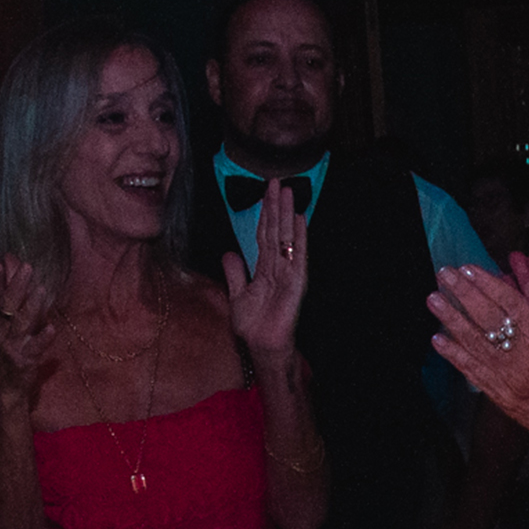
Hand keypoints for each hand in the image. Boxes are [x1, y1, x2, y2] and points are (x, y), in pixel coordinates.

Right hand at [0, 258, 58, 393]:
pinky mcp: (24, 361)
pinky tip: (51, 328)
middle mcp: (1, 331)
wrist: (4, 387)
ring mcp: (12, 346)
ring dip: (31, 306)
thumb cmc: (9, 350)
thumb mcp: (6, 326)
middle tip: (27, 267)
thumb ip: (12, 302)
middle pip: (8, 306)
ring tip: (41, 290)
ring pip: (21, 324)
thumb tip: (14, 276)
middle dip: (17, 286)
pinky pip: (34, 348)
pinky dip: (42, 339)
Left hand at [225, 179, 306, 356]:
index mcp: (265, 268)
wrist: (262, 347)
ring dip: (287, 214)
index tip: (266, 192)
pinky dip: (299, 238)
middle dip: (275, 206)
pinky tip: (300, 220)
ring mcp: (288, 274)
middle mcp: (278, 267)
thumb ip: (235, 274)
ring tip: (288, 192)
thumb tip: (229, 253)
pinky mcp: (295, 284)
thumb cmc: (254, 326)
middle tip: (276, 181)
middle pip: (276, 231)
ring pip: (286, 238)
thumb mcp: (237, 295)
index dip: (264, 213)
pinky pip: (297, 256)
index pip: (264, 234)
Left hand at [427, 260, 528, 450]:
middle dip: (462, 293)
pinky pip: (471, 370)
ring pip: (473, 342)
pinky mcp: (499, 393)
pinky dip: (454, 355)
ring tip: (434, 300)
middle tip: (444, 274)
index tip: (469, 268)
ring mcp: (507, 376)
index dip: (486, 282)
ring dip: (451, 319)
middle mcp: (522, 356)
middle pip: (485, 317)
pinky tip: (439, 340)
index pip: (509, 301)